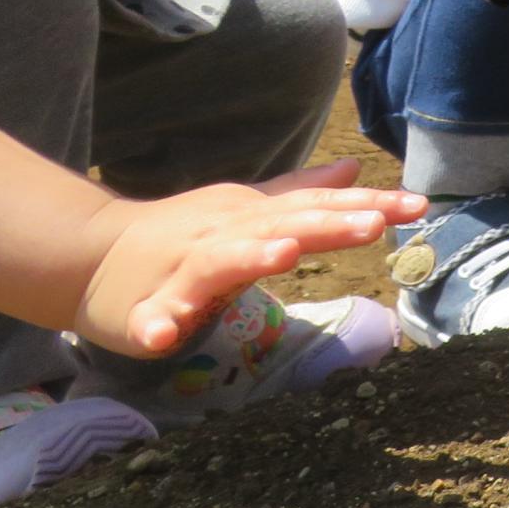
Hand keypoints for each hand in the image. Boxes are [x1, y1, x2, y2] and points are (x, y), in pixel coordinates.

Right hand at [77, 163, 424, 355]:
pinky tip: (165, 337)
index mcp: (252, 215)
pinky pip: (149, 320)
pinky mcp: (142, 310)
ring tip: (286, 255)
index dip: (367, 206)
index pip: (316, 207)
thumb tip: (355, 171)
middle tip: (375, 224)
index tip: (419, 206)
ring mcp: (180, 271)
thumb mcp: (247, 208)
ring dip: (251, 256)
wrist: (90, 255)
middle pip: (280, 225)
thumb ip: (301, 193)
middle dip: (327, 224)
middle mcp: (223, 235)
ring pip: (219, 261)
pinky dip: (156, 325)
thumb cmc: (183, 235)